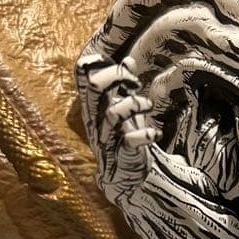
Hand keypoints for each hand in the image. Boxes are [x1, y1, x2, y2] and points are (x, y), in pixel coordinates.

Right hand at [76, 53, 158, 195]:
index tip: (124, 69)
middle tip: (135, 83)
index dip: (100, 63)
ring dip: (135, 104)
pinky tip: (155, 133)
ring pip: (113, 113)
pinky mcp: (121, 154)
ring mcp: (107, 137)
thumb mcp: (123, 109)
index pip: (83, 74)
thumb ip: (124, 86)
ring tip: (149, 105)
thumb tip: (128, 59)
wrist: (124, 178)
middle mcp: (96, 119)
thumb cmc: (122, 139)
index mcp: (94, 106)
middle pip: (94, 86)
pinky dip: (145, 134)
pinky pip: (129, 141)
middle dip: (117, 76)